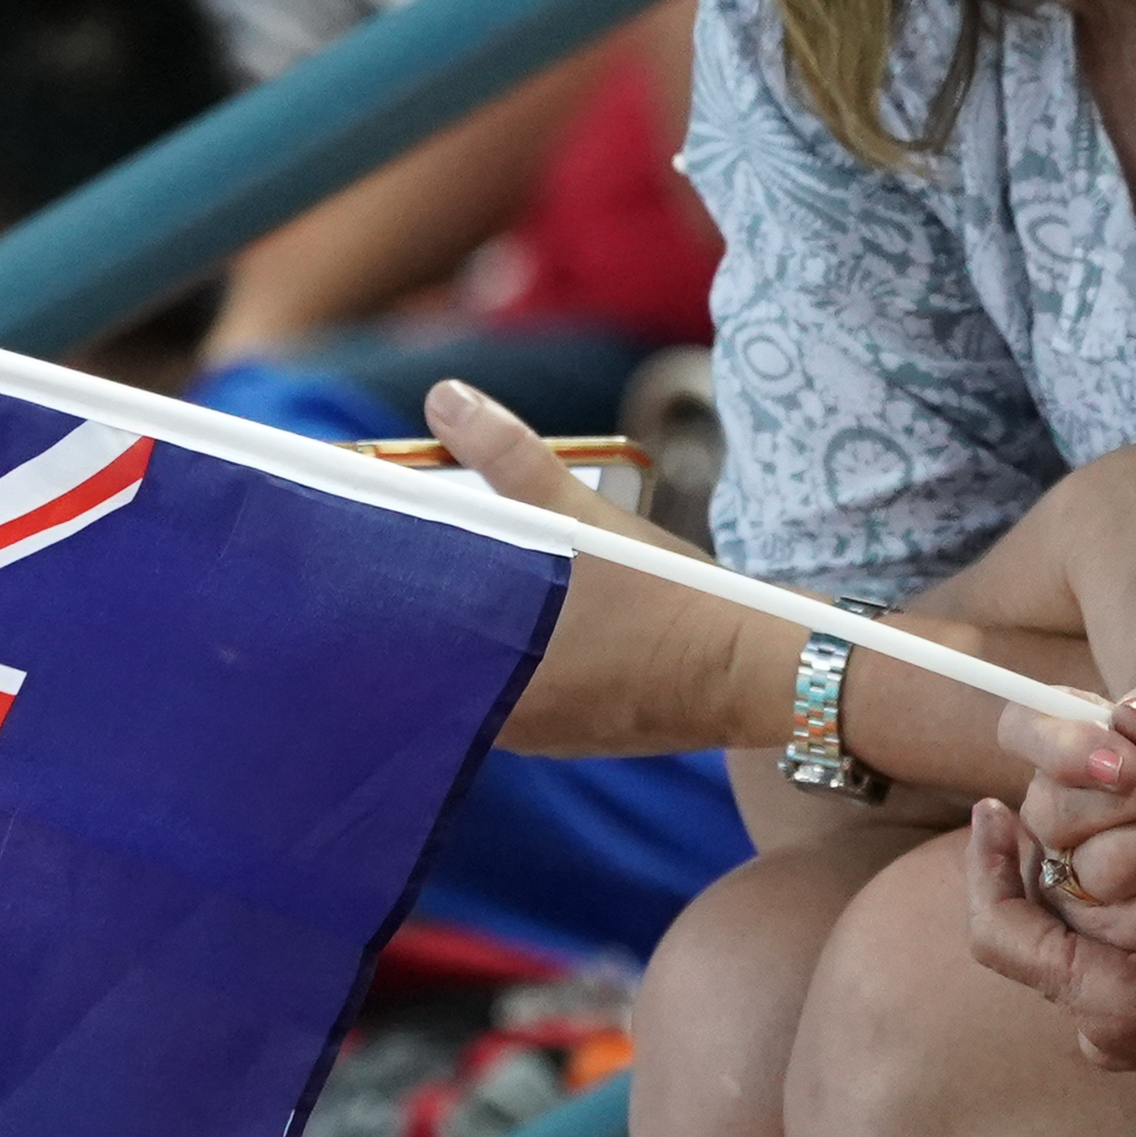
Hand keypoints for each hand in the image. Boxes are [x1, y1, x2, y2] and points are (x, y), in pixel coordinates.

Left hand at [428, 379, 748, 758]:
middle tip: (426, 550)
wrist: (756, 671)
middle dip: (437, 607)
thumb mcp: (584, 520)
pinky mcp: (584, 736)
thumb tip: (444, 399)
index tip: (379, 559)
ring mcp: (548, 737)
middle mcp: (508, 725)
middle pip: (443, 660)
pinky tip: (544, 618)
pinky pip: (532, 696)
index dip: (390, 599)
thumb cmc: (666, 598)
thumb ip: (510, 458)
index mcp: (489, 680)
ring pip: (490, 678)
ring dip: (486, 632)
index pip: (404, 646)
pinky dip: (527, 657)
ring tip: (481, 572)